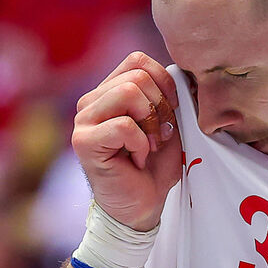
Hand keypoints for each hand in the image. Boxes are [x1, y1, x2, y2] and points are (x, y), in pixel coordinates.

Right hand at [72, 52, 181, 230]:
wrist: (141, 206)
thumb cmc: (153, 167)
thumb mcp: (169, 125)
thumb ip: (170, 97)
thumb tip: (184, 75)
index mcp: (109, 92)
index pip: (137, 60)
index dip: (164, 82)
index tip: (172, 112)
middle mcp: (91, 101)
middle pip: (137, 76)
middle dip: (161, 107)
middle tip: (159, 137)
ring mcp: (83, 120)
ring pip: (129, 93)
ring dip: (150, 124)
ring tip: (148, 147)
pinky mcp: (82, 141)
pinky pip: (124, 125)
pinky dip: (140, 144)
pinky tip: (136, 159)